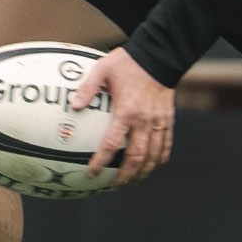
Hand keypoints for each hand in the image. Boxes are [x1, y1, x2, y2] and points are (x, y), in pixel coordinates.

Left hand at [69, 47, 173, 183]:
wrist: (159, 56)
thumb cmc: (128, 62)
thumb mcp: (103, 69)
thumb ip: (87, 88)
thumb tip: (73, 106)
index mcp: (126, 111)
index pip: (112, 144)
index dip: (101, 161)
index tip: (92, 173)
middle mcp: (144, 121)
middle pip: (136, 157)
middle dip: (125, 175)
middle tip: (114, 185)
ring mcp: (158, 122)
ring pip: (153, 155)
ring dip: (143, 172)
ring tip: (132, 181)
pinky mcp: (168, 120)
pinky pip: (166, 145)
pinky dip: (159, 158)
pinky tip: (152, 166)